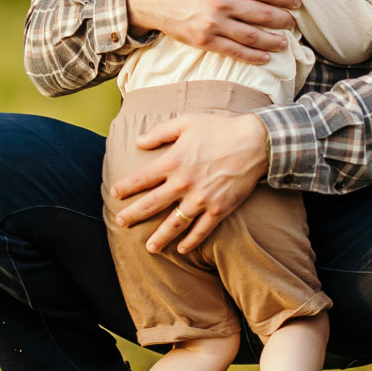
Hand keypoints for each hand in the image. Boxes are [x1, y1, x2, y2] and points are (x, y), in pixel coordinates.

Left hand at [110, 111, 269, 253]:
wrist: (256, 142)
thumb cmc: (220, 128)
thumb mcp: (187, 121)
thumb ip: (160, 132)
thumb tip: (138, 141)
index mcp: (173, 161)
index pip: (142, 178)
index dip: (126, 187)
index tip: (115, 193)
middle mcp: (184, 183)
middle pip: (152, 204)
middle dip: (133, 215)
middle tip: (120, 222)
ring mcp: (201, 199)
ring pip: (174, 223)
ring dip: (160, 237)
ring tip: (149, 247)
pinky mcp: (219, 209)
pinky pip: (201, 230)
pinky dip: (191, 241)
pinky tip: (181, 249)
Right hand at [124, 0, 298, 64]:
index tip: (296, 0)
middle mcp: (221, 3)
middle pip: (263, 15)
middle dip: (283, 19)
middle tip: (293, 21)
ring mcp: (212, 24)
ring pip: (252, 36)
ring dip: (272, 41)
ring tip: (285, 42)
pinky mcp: (203, 40)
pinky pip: (234, 51)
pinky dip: (252, 56)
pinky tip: (265, 57)